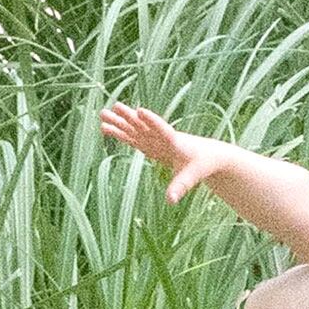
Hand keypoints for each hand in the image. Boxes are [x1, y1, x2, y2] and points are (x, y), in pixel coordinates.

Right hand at [100, 101, 235, 205]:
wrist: (207, 156)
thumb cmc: (203, 164)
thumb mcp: (194, 176)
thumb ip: (181, 186)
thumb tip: (170, 201)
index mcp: (175, 141)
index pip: (163, 130)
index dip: (153, 121)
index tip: (140, 111)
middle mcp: (162, 137)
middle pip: (144, 126)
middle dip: (130, 118)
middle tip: (114, 107)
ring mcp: (155, 140)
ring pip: (135, 130)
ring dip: (119, 123)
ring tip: (102, 114)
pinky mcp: (150, 145)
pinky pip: (133, 138)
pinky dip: (120, 134)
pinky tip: (106, 129)